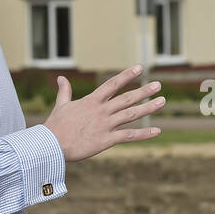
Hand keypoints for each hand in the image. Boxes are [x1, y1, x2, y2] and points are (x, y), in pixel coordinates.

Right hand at [43, 65, 164, 161]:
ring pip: (131, 114)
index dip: (127, 75)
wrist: (51, 145)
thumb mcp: (61, 105)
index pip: (112, 84)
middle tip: (158, 85)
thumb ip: (65, 91)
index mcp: (91, 101)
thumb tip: (61, 78)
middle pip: (127, 98)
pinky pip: (129, 135)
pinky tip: (157, 130)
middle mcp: (101, 111)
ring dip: (148, 108)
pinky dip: (144, 134)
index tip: (140, 68)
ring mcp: (105, 125)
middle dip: (144, 91)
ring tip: (162, 101)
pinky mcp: (106, 140)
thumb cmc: (55, 126)